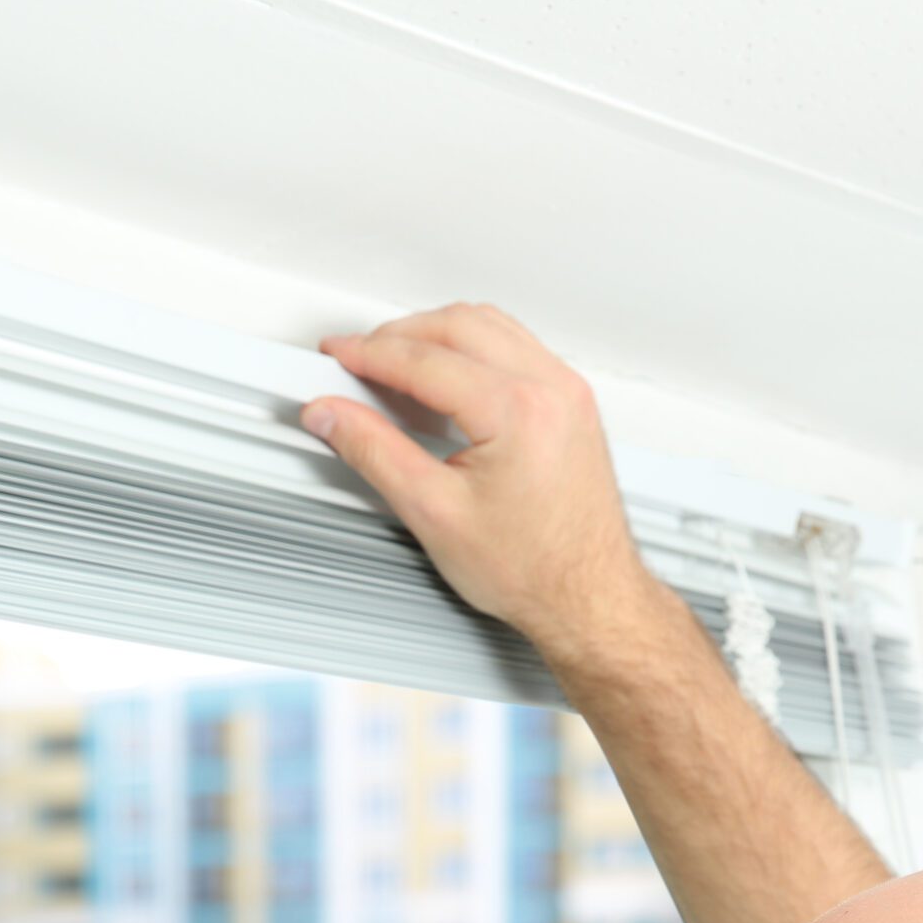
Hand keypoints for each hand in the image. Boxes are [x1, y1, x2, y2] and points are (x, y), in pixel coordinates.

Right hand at [305, 304, 656, 668]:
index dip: (368, 354)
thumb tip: (334, 416)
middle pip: (457, 325)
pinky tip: (443, 375)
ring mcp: (567, 392)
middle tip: (356, 359)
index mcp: (518, 411)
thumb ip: (374, 452)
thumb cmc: (533, 569)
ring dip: (435, 334)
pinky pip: (514, 345)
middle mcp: (551, 389)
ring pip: (488, 325)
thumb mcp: (433, 513)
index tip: (338, 358)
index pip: (425, 359)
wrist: (588, 597)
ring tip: (392, 365)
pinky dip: (471, 347)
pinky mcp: (572, 402)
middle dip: (397, 335)